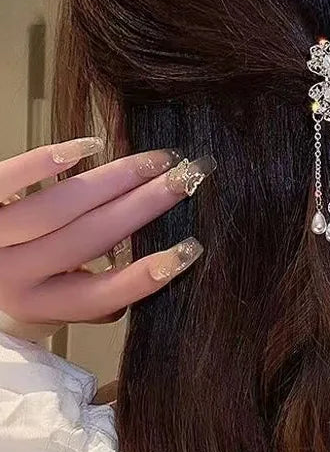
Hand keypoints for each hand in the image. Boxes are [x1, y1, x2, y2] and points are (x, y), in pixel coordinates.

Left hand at [0, 137, 214, 329]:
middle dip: (147, 207)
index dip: (148, 275)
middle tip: (188, 181)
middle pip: (91, 239)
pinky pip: (8, 180)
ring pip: (62, 207)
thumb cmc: (11, 283)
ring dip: (117, 179)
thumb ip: (92, 291)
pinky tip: (90, 146)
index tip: (190, 248)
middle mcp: (14, 276)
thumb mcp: (49, 299)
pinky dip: (48, 161)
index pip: (103, 296)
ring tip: (158, 161)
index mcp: (39, 305)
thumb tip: (156, 266)